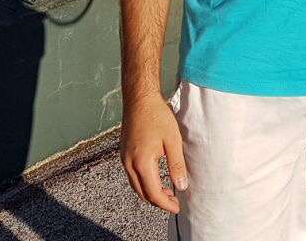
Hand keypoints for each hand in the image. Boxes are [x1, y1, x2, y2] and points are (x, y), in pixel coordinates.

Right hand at [120, 95, 187, 212]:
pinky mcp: (124, 153)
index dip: (166, 203)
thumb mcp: (173, 141)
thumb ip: (177, 166)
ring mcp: (124, 159)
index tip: (177, 207)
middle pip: (142, 193)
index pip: (153, 193)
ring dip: (150, 193)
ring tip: (167, 192)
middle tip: (174, 202)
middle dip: (158, 201)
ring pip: (136, 186)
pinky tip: (155, 179)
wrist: (139, 99)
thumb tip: (181, 186)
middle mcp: (129, 164)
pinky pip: (132, 176)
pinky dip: (143, 183)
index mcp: (142, 163)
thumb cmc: (157, 116)